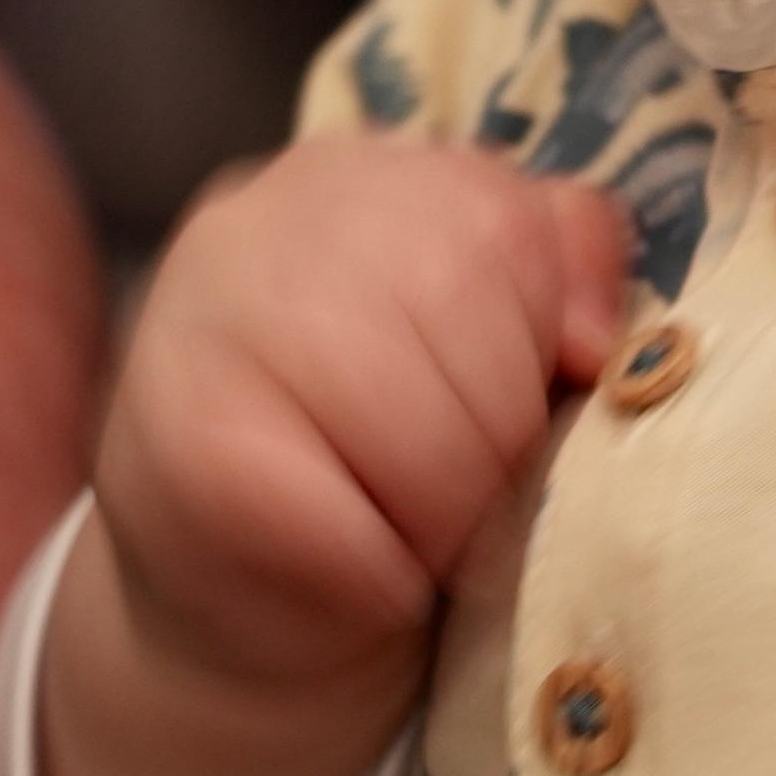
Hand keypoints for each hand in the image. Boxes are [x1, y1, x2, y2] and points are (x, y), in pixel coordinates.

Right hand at [50, 140, 629, 775]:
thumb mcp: (487, 339)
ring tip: (426, 538)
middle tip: (476, 499)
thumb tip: (597, 340)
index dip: (541, 342)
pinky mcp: (178, 447)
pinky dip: (383, 573)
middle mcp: (267, 215)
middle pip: (460, 301)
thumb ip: (556, 274)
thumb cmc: (388, 457)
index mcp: (360, 175)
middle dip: (501, 434)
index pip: (506, 219)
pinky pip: (333, 519)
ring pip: (405, 414)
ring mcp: (206, 318)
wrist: (238, 601)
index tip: (517, 411)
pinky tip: (371, 578)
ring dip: (450, 512)